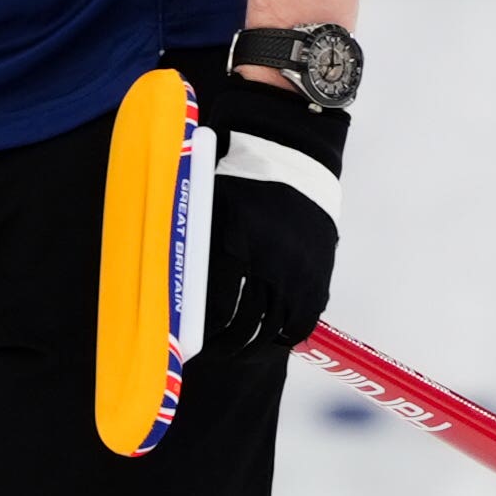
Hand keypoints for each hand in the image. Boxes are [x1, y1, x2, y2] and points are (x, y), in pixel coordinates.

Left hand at [169, 63, 346, 354]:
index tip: (187, 346)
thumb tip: (176, 285)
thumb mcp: (207, 200)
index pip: (214, 308)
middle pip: (244, 327)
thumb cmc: (234, 167)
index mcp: (235, 244)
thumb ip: (197, 243)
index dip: (200, 334)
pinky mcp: (319, 270)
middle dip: (225, 347)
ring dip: (255, 345)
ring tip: (239, 351)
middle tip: (211, 352)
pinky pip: (303, 317)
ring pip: (275, 328)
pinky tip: (273, 337)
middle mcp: (268, 264)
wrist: (290, 143)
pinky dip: (287, 332)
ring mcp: (298, 270)